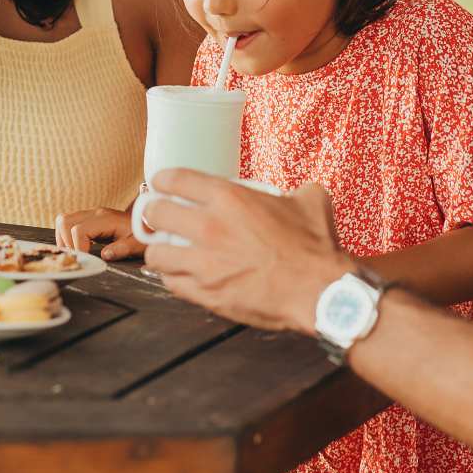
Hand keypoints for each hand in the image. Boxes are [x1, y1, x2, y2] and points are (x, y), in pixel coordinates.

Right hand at [55, 207, 143, 262]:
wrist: (150, 226)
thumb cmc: (145, 236)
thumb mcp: (138, 244)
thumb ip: (123, 249)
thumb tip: (104, 255)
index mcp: (106, 219)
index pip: (78, 230)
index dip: (78, 247)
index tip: (85, 260)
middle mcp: (96, 213)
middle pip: (65, 221)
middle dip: (66, 242)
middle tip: (76, 257)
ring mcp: (91, 215)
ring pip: (64, 220)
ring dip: (64, 238)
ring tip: (75, 253)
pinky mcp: (90, 219)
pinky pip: (69, 223)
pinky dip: (67, 236)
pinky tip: (77, 248)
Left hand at [142, 169, 350, 331]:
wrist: (320, 291)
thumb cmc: (315, 247)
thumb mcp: (309, 201)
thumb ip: (296, 191)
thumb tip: (299, 192)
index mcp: (229, 198)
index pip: (175, 180)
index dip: (161, 181)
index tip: (159, 185)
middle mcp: (209, 227)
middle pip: (156, 214)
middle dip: (153, 215)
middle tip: (159, 219)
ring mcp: (204, 262)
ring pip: (156, 253)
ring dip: (159, 251)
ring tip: (166, 251)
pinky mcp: (206, 293)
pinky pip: (171, 283)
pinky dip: (173, 278)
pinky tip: (181, 276)